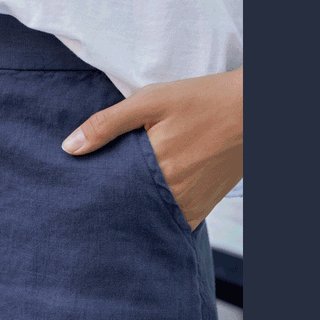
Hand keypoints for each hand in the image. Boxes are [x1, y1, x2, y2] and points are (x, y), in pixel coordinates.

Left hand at [61, 68, 242, 230]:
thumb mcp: (151, 100)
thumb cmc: (201, 99)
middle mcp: (174, 192)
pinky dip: (160, 215)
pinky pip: (175, 220)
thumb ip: (108, 124)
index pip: (110, 193)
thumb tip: (69, 148)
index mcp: (155, 167)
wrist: (250, 110)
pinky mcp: (205, 205)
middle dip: (112, 204)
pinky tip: (151, 199)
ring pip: (151, 219)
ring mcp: (192, 203)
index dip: (93, 191)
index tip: (80, 187)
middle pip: (129, 209)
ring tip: (122, 196)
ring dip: (135, 212)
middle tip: (96, 194)